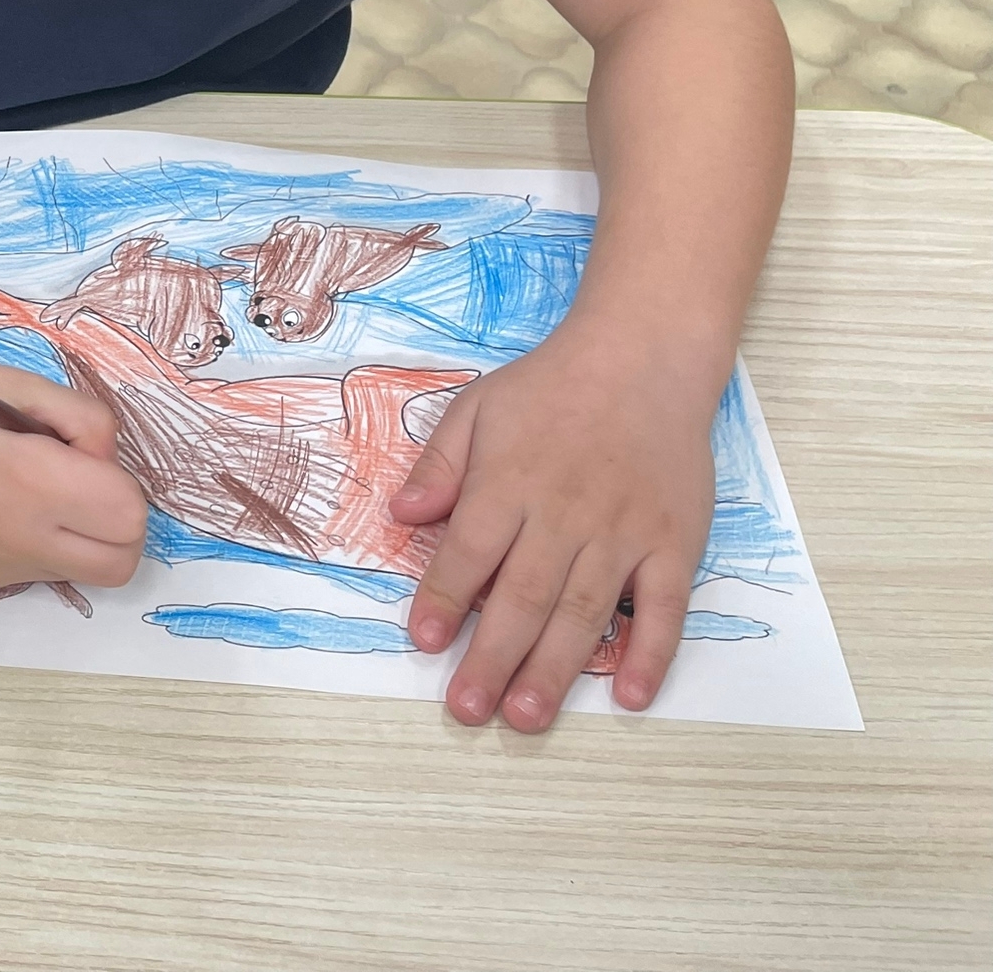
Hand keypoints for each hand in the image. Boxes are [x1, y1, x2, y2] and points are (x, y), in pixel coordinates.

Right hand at [0, 360, 150, 589]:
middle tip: (78, 479)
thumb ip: (84, 422)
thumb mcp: (22, 386)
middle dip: (117, 521)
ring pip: (83, 571)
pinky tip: (0, 504)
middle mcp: (18, 540)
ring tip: (36, 489)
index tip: (79, 451)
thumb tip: (106, 463)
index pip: (129, 515)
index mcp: (30, 483)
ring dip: (83, 535)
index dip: (117, 479)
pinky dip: (42, 542)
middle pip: (120, 563)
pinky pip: (39, 569)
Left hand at [392, 324, 716, 729]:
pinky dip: (651, 654)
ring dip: (555, 669)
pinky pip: (665, 608)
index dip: (445, 598)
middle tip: (468, 710)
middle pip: (522, 596)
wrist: (644, 358)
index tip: (425, 642)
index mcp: (510, 483)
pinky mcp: (674, 544)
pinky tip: (628, 694)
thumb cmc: (550, 388)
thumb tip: (402, 515)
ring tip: (526, 717)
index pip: (470, 552)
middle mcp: (565, 515)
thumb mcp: (476, 408)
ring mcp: (624, 533)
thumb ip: (439, 464)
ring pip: (584, 611)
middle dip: (492, 658)